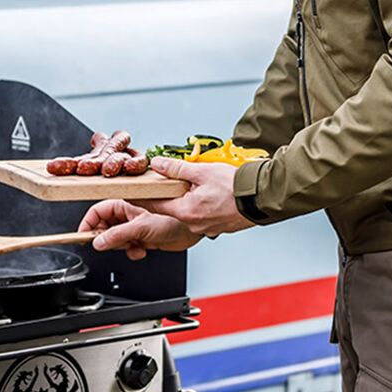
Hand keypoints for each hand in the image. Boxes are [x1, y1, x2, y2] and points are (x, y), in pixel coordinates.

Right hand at [78, 199, 201, 259]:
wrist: (192, 232)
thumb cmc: (175, 220)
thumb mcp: (141, 227)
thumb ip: (117, 235)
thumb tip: (98, 242)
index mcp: (126, 202)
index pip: (98, 210)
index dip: (89, 223)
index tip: (83, 236)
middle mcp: (129, 212)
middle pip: (104, 226)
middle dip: (107, 238)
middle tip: (113, 244)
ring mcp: (135, 225)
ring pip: (115, 238)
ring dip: (121, 246)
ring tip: (132, 245)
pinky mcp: (142, 236)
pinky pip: (127, 246)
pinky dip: (131, 251)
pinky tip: (141, 249)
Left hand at [140, 157, 254, 237]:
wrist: (262, 197)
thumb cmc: (236, 187)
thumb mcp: (202, 171)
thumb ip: (177, 169)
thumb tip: (158, 165)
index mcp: (186, 211)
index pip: (154, 204)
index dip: (141, 196)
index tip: (130, 190)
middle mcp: (194, 223)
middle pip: (169, 209)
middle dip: (161, 196)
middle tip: (155, 183)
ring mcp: (206, 226)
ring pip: (185, 211)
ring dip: (181, 199)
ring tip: (185, 184)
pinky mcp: (217, 225)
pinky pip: (199, 214)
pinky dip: (195, 204)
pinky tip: (201, 193)